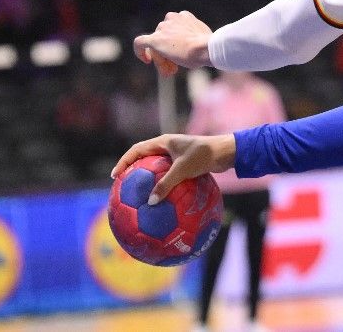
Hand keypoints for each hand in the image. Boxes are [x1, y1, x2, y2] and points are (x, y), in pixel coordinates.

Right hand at [111, 133, 235, 204]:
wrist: (227, 152)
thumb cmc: (204, 156)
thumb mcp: (183, 169)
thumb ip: (166, 184)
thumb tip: (151, 202)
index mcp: (164, 142)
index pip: (137, 150)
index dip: (124, 161)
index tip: (116, 176)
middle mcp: (168, 147)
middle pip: (144, 158)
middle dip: (133, 170)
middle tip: (124, 186)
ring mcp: (176, 155)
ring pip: (157, 168)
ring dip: (149, 179)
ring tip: (140, 194)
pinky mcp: (185, 164)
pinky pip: (169, 175)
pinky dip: (163, 184)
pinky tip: (163, 199)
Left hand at [134, 11, 212, 76]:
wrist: (206, 48)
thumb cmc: (208, 46)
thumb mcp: (201, 39)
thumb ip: (192, 39)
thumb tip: (186, 49)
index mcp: (184, 16)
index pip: (174, 31)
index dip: (175, 44)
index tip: (180, 54)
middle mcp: (171, 18)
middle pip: (164, 38)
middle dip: (168, 54)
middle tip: (174, 68)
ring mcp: (162, 28)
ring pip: (157, 45)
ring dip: (163, 58)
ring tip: (171, 71)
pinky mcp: (155, 39)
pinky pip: (140, 43)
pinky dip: (140, 52)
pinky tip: (146, 60)